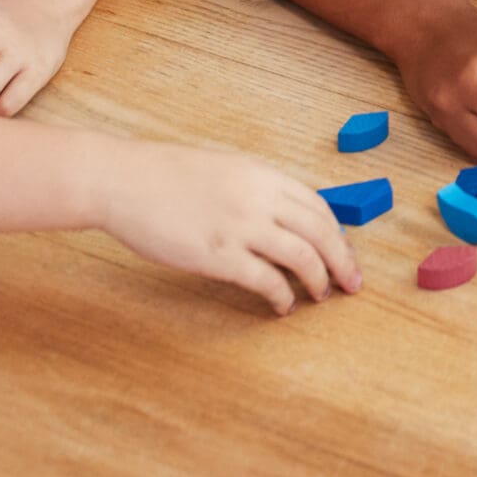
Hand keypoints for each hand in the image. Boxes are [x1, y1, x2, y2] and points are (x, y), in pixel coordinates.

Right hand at [99, 141, 359, 314]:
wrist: (123, 180)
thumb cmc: (167, 176)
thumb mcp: (226, 169)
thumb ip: (258, 188)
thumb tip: (288, 212)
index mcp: (263, 174)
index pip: (319, 206)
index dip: (337, 233)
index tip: (343, 252)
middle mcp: (260, 197)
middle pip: (321, 231)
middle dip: (343, 260)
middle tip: (353, 283)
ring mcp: (240, 226)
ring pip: (302, 256)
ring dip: (319, 279)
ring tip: (322, 296)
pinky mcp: (218, 255)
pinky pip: (265, 280)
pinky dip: (281, 296)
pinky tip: (282, 306)